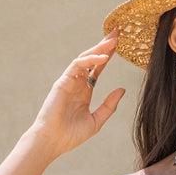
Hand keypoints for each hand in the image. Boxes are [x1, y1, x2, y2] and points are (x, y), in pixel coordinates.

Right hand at [28, 29, 125, 157]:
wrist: (53, 142)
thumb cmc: (71, 135)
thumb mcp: (96, 121)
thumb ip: (109, 106)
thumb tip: (122, 89)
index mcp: (84, 91)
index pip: (97, 69)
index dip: (108, 56)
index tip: (120, 45)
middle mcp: (77, 83)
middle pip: (92, 59)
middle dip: (104, 45)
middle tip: (117, 32)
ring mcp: (69, 81)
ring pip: (85, 58)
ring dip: (99, 48)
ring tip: (113, 41)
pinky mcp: (63, 81)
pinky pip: (77, 65)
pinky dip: (90, 60)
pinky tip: (103, 58)